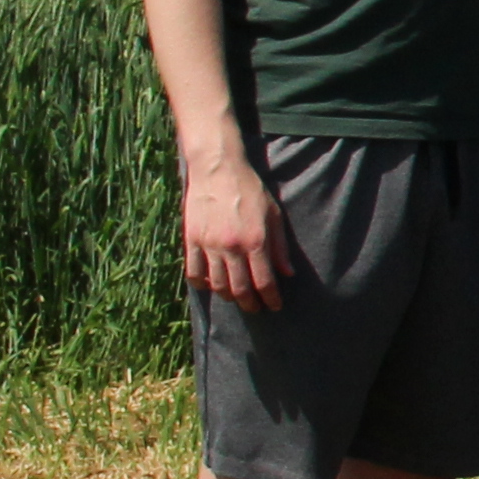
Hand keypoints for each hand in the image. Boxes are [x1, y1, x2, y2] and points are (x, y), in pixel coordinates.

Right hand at [177, 146, 295, 309]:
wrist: (218, 170)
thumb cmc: (250, 190)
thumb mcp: (274, 215)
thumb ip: (280, 246)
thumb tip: (287, 273)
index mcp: (256, 241)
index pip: (264, 281)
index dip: (270, 299)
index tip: (274, 306)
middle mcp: (232, 248)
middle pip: (240, 288)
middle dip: (250, 303)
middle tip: (255, 308)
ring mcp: (209, 245)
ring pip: (216, 284)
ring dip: (228, 296)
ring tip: (236, 298)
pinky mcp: (191, 240)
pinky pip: (193, 272)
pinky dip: (202, 284)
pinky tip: (211, 285)